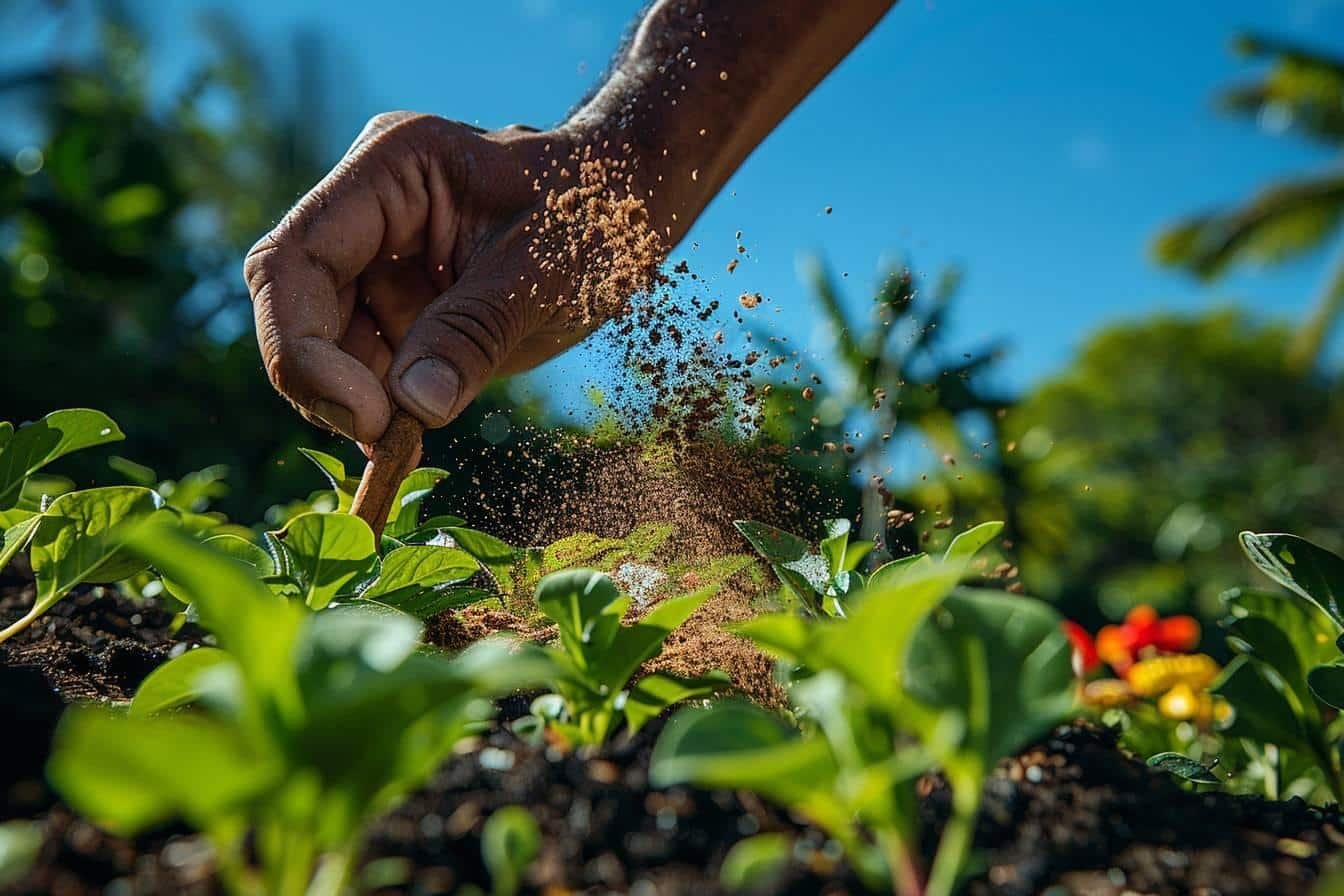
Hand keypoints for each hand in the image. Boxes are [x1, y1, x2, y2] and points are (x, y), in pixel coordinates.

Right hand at [244, 112, 613, 445]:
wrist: (640, 207)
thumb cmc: (601, 214)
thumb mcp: (544, 274)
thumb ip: (475, 332)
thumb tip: (414, 408)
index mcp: (391, 167)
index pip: (296, 259)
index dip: (302, 344)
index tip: (362, 413)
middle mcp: (369, 210)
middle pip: (298, 304)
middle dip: (325, 381)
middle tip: (381, 441)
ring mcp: (383, 259)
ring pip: (327, 344)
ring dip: (354, 402)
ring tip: (403, 445)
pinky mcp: (405, 304)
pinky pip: (369, 364)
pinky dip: (382, 407)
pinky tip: (407, 438)